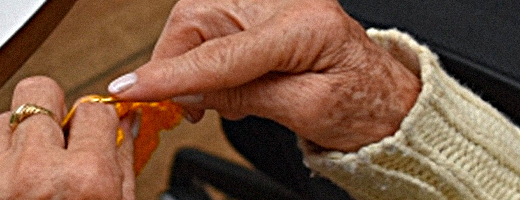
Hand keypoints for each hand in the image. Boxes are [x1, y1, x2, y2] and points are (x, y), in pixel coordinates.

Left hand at [0, 76, 135, 199]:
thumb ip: (120, 165)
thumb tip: (125, 125)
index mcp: (83, 179)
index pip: (93, 110)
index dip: (97, 123)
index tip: (94, 133)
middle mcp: (34, 173)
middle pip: (38, 92)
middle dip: (51, 108)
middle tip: (58, 135)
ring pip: (2, 121)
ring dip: (19, 141)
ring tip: (30, 174)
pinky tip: (9, 191)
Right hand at [107, 0, 420, 151]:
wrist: (387, 98)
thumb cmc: (363, 105)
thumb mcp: (305, 113)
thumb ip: (242, 98)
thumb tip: (185, 94)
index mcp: (306, 25)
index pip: (221, 53)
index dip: (171, 75)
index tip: (132, 90)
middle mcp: (287, 2)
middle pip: (197, 20)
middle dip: (177, 65)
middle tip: (183, 107)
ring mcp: (272, 0)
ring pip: (195, 20)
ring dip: (189, 63)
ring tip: (219, 99)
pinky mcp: (262, 7)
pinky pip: (209, 24)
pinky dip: (202, 57)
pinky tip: (226, 82)